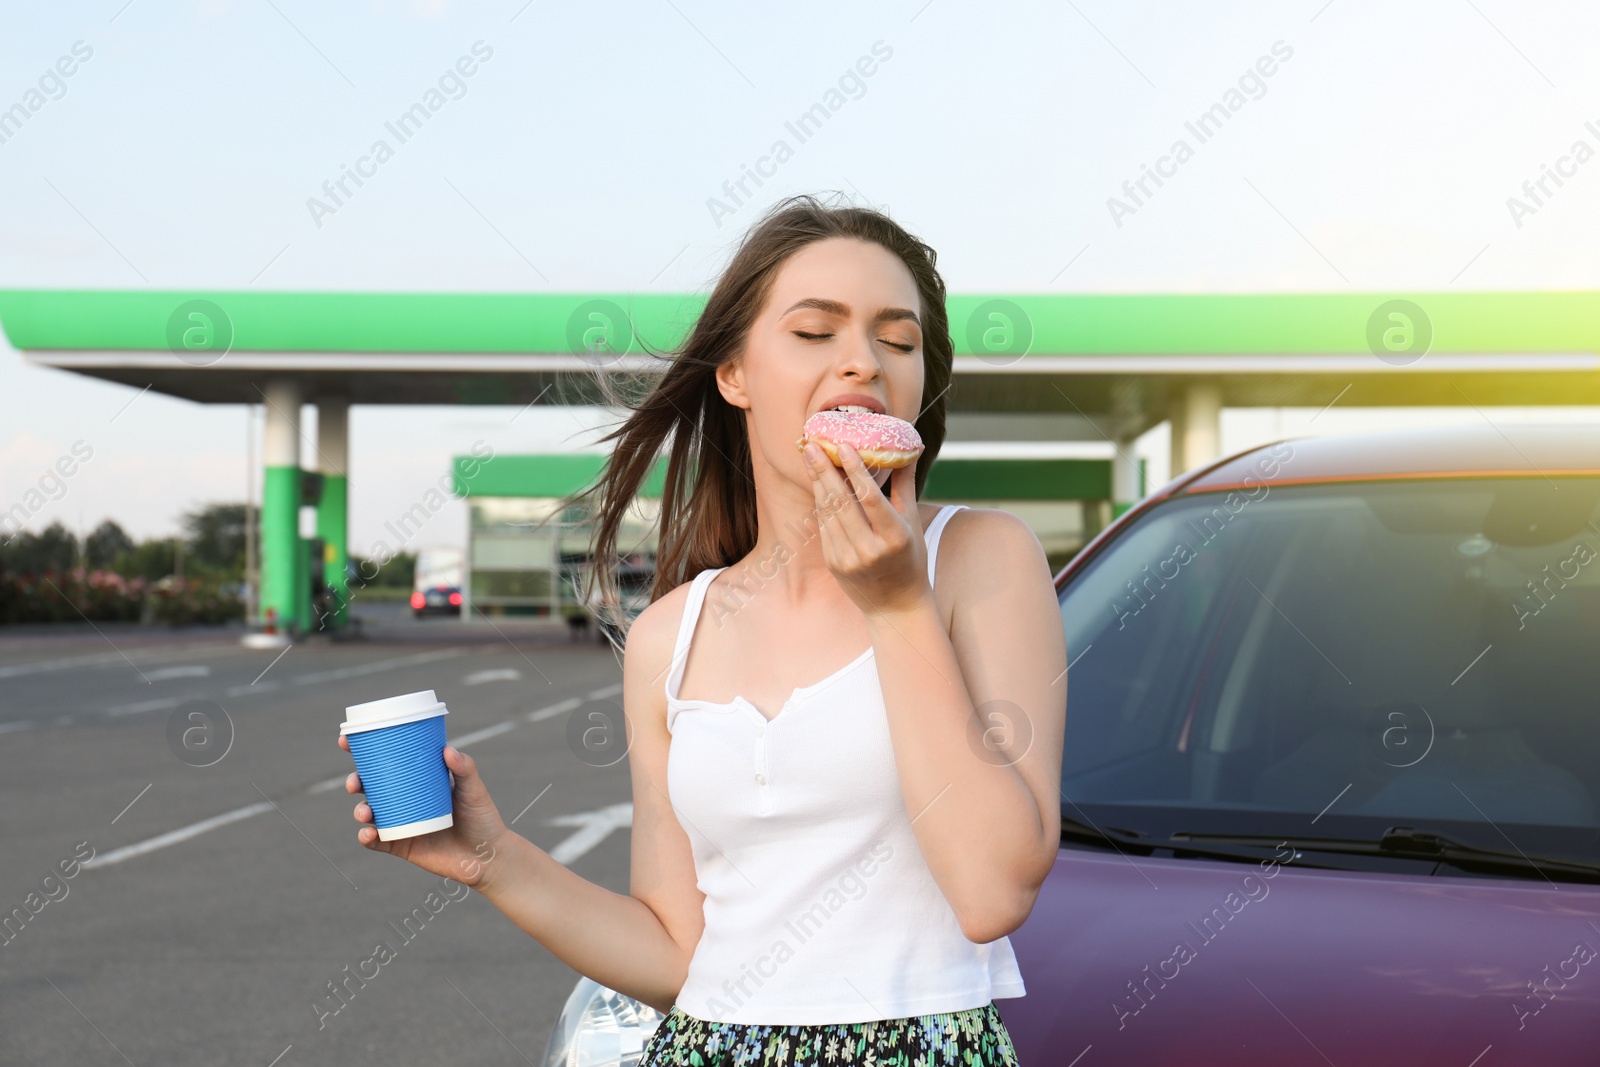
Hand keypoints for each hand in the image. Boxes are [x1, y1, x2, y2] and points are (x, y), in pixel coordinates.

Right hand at [338, 732, 507, 890]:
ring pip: (369, 813)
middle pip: (371, 787)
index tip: (347, 741)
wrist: (487, 857)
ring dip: (360, 810)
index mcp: (418, 780)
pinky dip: (366, 837)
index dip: (364, 751)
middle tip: (355, 782)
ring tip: (366, 813)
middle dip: (355, 782)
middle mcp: (405, 800)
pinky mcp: (401, 845)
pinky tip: (368, 833)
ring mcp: (401, 823)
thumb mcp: (474, 790)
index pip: (388, 762)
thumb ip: (465, 769)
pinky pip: (376, 841)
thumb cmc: (482, 818)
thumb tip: (447, 750)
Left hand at [802, 439, 929, 617]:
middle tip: (811, 444)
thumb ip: (905, 485)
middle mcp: (869, 550)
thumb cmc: (910, 558)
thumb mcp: (913, 523)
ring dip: (817, 482)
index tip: (842, 445)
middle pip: (841, 502)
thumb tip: (907, 449)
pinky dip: (820, 502)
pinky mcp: (833, 564)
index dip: (855, 470)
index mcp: (895, 537)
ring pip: (828, 512)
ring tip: (810, 456)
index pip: (870, 498)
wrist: (895, 606)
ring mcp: (848, 559)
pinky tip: (817, 483)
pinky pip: (824, 526)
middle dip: (824, 470)